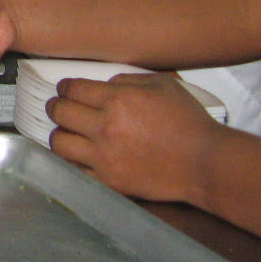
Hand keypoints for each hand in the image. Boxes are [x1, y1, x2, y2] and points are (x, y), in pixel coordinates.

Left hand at [47, 73, 220, 201]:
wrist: (204, 162)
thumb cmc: (189, 123)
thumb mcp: (162, 85)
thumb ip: (127, 81)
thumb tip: (103, 86)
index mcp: (117, 100)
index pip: (72, 89)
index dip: (65, 87)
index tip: (65, 90)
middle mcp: (105, 127)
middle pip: (59, 113)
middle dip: (56, 106)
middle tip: (59, 107)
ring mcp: (104, 156)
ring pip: (58, 142)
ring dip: (59, 134)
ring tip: (66, 132)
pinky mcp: (108, 180)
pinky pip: (73, 169)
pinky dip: (71, 161)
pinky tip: (76, 155)